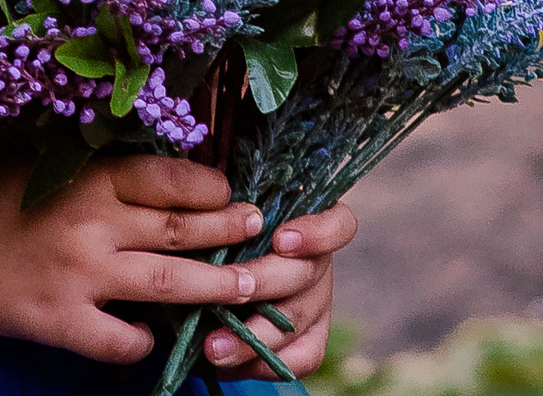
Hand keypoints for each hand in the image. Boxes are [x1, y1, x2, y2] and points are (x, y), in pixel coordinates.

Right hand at [0, 154, 268, 363]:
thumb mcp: (42, 164)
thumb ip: (94, 171)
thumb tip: (160, 176)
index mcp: (86, 176)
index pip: (170, 177)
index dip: (211, 186)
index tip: (231, 191)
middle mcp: (90, 223)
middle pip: (182, 230)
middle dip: (230, 233)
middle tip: (261, 233)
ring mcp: (76, 276)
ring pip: (169, 285)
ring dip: (215, 287)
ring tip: (247, 288)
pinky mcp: (56, 321)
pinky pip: (120, 340)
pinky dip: (144, 341)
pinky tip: (152, 338)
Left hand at [198, 201, 357, 378]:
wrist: (211, 263)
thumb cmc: (214, 221)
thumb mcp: (220, 199)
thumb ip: (220, 191)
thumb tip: (204, 177)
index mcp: (305, 219)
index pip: (338, 224)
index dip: (317, 233)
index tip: (281, 239)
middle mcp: (317, 262)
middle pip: (306, 276)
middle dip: (263, 285)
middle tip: (226, 293)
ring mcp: (317, 303)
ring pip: (298, 323)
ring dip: (255, 337)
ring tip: (214, 347)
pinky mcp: (309, 339)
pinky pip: (302, 359)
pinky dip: (266, 365)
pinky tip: (231, 365)